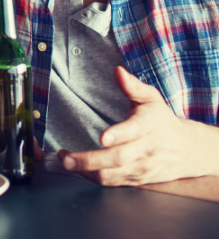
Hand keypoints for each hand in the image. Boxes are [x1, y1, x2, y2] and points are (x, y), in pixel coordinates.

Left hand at [58, 67, 208, 185]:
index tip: (103, 137)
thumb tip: (118, 71)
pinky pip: (113, 182)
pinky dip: (93, 177)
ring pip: (113, 174)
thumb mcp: (152, 99)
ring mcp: (141, 167)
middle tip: (67, 158)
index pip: (136, 130)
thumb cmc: (162, 121)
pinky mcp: (137, 180)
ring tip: (65, 160)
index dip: (120, 134)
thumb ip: (133, 86)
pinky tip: (78, 167)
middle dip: (90, 159)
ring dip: (86, 170)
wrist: (188, 150)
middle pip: (118, 158)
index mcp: (150, 125)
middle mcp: (146, 149)